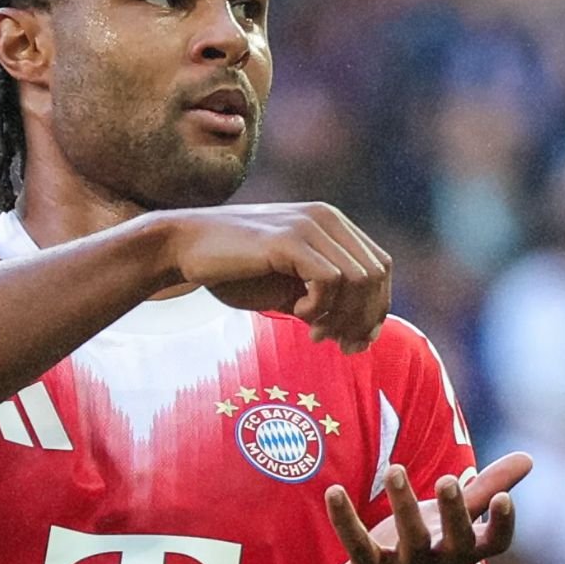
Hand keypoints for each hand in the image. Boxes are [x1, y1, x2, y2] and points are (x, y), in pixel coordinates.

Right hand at [166, 202, 390, 353]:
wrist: (184, 248)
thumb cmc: (232, 270)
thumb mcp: (287, 286)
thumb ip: (322, 299)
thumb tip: (361, 332)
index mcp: (330, 224)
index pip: (380, 266)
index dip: (377, 307)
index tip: (358, 341)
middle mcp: (326, 218)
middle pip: (376, 275)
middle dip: (364, 318)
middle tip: (340, 346)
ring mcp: (309, 225)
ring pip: (358, 279)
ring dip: (341, 316)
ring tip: (313, 333)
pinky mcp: (288, 239)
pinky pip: (330, 280)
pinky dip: (319, 306)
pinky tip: (295, 315)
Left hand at [324, 453, 532, 563]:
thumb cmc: (420, 554)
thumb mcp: (452, 523)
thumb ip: (484, 491)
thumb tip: (528, 457)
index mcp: (460, 551)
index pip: (493, 545)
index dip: (502, 525)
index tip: (504, 499)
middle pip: (454, 542)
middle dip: (453, 512)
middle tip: (448, 480)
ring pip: (408, 540)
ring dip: (403, 505)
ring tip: (395, 469)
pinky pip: (356, 544)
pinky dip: (344, 518)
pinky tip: (333, 491)